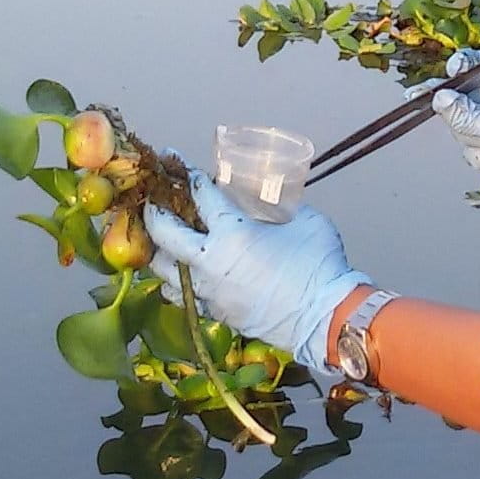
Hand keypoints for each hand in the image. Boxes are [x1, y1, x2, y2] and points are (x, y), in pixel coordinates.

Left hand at [144, 157, 372, 371]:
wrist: (325, 318)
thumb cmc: (319, 264)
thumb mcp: (304, 219)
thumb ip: (276, 204)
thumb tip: (260, 197)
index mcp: (233, 233)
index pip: (200, 195)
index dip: (187, 174)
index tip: (175, 161)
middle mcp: (210, 262)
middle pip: (164, 232)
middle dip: (154, 211)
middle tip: (154, 200)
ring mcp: (209, 291)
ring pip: (163, 270)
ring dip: (159, 251)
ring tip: (163, 240)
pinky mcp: (215, 313)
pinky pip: (181, 295)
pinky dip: (175, 281)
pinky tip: (181, 273)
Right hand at [405, 48, 479, 234]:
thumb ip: (464, 114)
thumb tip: (438, 98)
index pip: (475, 65)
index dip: (457, 70)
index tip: (444, 80)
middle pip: (458, 99)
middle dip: (462, 118)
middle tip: (445, 116)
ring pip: (459, 127)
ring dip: (474, 142)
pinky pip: (466, 147)